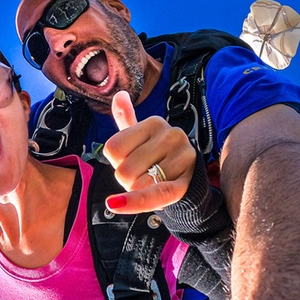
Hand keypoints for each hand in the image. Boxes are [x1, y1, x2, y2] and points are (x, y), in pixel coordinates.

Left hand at [102, 91, 196, 212]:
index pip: (112, 149)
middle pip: (123, 170)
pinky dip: (133, 202)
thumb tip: (119, 95)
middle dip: (128, 180)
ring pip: (136, 184)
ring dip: (139, 192)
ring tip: (155, 183)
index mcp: (154, 122)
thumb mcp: (140, 139)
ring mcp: (182, 158)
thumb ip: (127, 119)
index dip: (117, 162)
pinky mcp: (184, 184)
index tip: (132, 160)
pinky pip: (153, 194)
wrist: (187, 181)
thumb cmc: (157, 159)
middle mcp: (171, 134)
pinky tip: (114, 204)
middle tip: (146, 175)